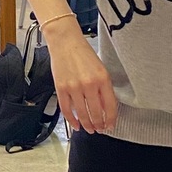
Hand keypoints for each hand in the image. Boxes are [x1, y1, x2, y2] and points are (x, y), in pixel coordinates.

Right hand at [45, 18, 117, 132]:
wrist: (65, 42)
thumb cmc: (83, 53)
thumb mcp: (101, 69)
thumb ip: (103, 88)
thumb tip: (104, 108)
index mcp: (102, 78)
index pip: (110, 106)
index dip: (110, 119)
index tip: (110, 126)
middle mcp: (89, 84)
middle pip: (96, 113)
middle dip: (98, 125)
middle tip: (99, 129)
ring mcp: (74, 87)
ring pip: (82, 114)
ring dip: (87, 124)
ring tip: (89, 129)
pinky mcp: (61, 88)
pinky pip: (67, 109)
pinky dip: (71, 120)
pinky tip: (76, 124)